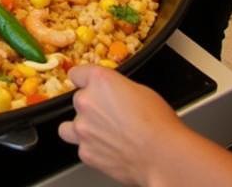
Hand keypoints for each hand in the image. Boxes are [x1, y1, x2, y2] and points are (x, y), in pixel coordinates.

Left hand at [58, 66, 183, 184]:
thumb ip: (117, 89)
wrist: (163, 156)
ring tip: (100, 134)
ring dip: (82, 128)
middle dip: (91, 108)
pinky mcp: (86, 152)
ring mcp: (83, 128)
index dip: (84, 80)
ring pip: (68, 127)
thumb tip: (115, 95)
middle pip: (78, 100)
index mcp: (99, 80)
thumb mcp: (140, 91)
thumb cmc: (159, 124)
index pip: (77, 74)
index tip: (86, 85)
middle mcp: (86, 101)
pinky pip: (82, 148)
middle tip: (110, 117)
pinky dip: (92, 150)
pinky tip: (109, 151)